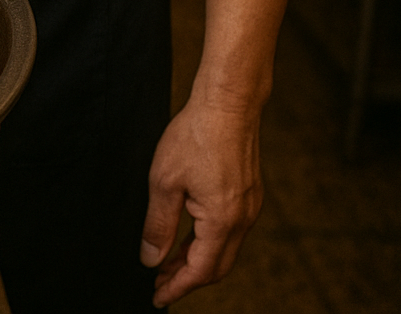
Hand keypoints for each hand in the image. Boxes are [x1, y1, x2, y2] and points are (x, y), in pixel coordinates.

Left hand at [140, 98, 263, 306]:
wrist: (228, 105)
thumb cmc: (195, 136)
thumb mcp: (164, 182)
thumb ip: (158, 225)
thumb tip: (151, 259)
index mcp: (223, 220)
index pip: (201, 270)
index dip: (178, 287)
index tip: (157, 297)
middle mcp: (243, 219)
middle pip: (217, 267)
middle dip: (187, 279)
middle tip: (159, 284)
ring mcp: (249, 207)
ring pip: (223, 249)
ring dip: (196, 260)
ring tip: (166, 263)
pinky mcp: (248, 195)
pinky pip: (228, 231)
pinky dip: (206, 242)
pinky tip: (186, 237)